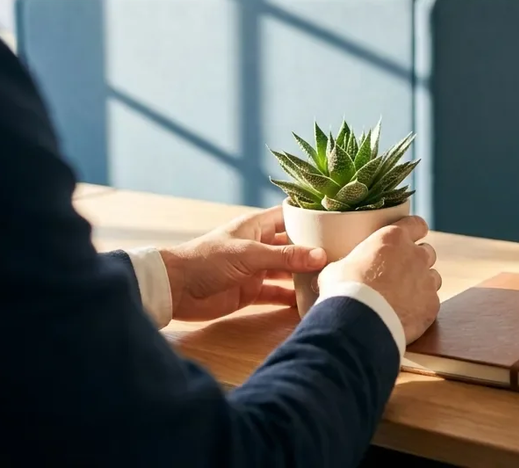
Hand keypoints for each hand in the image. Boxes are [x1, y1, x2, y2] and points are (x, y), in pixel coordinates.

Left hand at [159, 207, 326, 321]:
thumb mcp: (249, 254)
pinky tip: (309, 302)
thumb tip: (321, 256)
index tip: (338, 220)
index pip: (289, 216)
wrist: (175, 289)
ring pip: (287, 271)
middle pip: (292, 245)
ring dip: (304, 275)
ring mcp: (256, 269)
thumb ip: (285, 257)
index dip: (310, 217)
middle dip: (314, 250)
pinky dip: (290, 298)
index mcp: (257, 226)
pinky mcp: (250, 292)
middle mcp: (259, 245)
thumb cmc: (207, 260)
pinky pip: (276, 294)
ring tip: (332, 279)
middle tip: (344, 254)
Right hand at [320, 216, 440, 343]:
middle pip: (427, 252)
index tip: (412, 236)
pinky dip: (422, 306)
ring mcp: (427, 280)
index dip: (415, 230)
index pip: (416, 224)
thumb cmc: (344, 291)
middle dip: (417, 260)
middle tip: (400, 272)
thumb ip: (345, 264)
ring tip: (404, 296)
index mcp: (393, 238)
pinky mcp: (432, 305)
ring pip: (433, 277)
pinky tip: (406, 314)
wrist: (359, 322)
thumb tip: (330, 266)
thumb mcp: (335, 269)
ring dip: (422, 283)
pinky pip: (432, 301)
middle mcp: (416, 255)